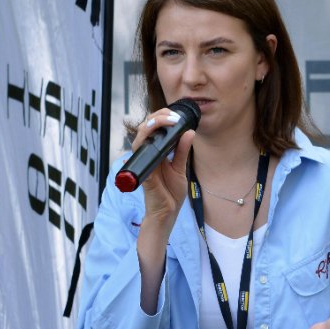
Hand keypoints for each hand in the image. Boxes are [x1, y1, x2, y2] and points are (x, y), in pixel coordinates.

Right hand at [131, 110, 194, 226]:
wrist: (167, 213)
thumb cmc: (170, 193)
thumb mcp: (180, 168)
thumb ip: (182, 151)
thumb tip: (189, 132)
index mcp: (156, 153)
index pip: (153, 129)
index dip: (161, 118)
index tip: (175, 115)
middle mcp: (147, 155)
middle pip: (145, 128)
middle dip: (157, 117)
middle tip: (172, 116)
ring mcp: (144, 162)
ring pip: (140, 137)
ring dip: (152, 125)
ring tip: (167, 120)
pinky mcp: (144, 171)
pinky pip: (141, 153)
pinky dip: (148, 142)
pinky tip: (159, 136)